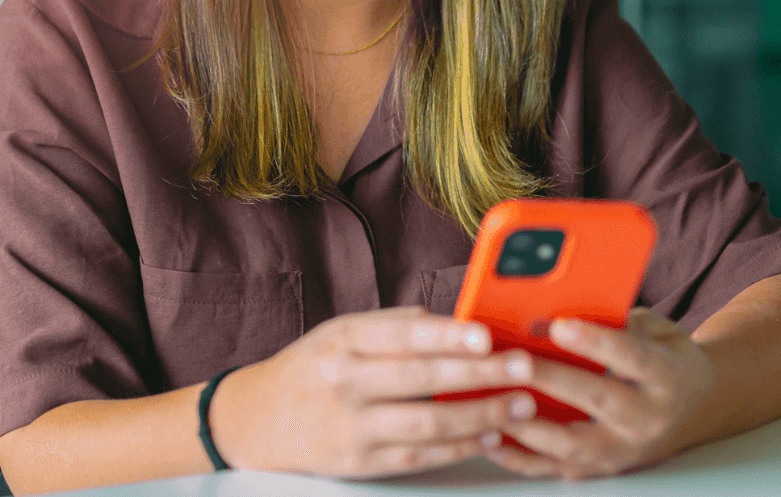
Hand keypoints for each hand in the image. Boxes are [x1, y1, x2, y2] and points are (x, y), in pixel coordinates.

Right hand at [208, 306, 545, 477]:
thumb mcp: (341, 329)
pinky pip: (420, 457)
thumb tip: (448, 318)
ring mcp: (355, 427)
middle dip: (478, 374)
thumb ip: (394, 324)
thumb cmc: (311, 365)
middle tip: (521, 367)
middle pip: (422, 380)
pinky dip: (459, 448)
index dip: (446, 336)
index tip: (485, 335)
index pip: (403, 335)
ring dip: (480, 415)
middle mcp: (348, 382)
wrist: (259, 419)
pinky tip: (490, 436)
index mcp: (346, 340)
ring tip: (520, 404)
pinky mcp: (362, 462)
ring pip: (427, 425)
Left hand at [484, 308, 716, 478]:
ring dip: (528, 426)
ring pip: (574, 445)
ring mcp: (624, 450)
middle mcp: (648, 418)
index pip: (630, 356)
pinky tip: (489, 438)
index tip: (558, 324)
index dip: (594, 341)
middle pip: (598, 400)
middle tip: (514, 362)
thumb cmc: (665, 356)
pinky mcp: (601, 469)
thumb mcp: (656, 329)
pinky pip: (557, 468)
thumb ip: (617, 319)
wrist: (699, 408)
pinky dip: (520, 457)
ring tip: (491, 403)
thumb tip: (562, 304)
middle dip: (552, 379)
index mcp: (665, 376)